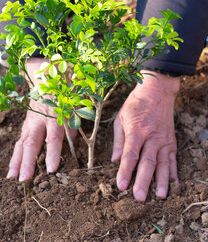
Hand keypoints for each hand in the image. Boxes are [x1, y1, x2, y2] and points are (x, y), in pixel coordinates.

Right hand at [6, 57, 75, 180]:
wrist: (44, 71)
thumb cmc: (62, 85)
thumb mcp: (72, 99)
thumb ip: (73, 119)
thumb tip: (72, 140)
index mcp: (53, 112)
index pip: (53, 136)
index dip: (53, 152)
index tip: (51, 169)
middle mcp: (38, 118)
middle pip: (32, 142)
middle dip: (28, 161)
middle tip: (25, 179)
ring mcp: (30, 120)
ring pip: (22, 142)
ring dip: (17, 160)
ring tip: (12, 177)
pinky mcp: (27, 122)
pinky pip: (20, 139)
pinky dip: (16, 153)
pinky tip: (12, 167)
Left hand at [112, 70, 179, 201]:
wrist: (157, 91)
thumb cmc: (135, 104)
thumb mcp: (121, 118)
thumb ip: (119, 140)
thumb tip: (115, 161)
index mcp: (137, 130)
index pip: (131, 154)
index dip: (125, 171)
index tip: (121, 186)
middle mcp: (152, 136)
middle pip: (147, 161)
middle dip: (143, 181)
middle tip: (139, 197)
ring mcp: (164, 139)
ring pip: (163, 163)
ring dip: (161, 180)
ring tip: (160, 196)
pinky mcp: (171, 140)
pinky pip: (173, 158)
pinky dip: (174, 171)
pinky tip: (174, 183)